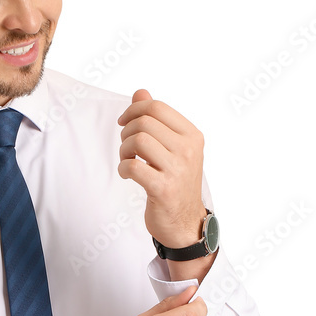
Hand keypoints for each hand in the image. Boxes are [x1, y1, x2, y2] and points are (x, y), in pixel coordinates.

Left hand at [117, 89, 205, 248]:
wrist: (185, 222)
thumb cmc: (176, 182)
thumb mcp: (173, 148)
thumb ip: (157, 120)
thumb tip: (140, 92)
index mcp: (192, 135)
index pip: (157, 107)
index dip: (134, 110)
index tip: (124, 122)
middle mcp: (188, 150)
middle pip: (145, 123)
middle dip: (127, 132)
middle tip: (127, 148)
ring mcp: (177, 170)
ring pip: (138, 141)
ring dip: (124, 150)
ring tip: (128, 160)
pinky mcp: (163, 188)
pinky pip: (133, 166)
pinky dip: (123, 168)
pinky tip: (128, 173)